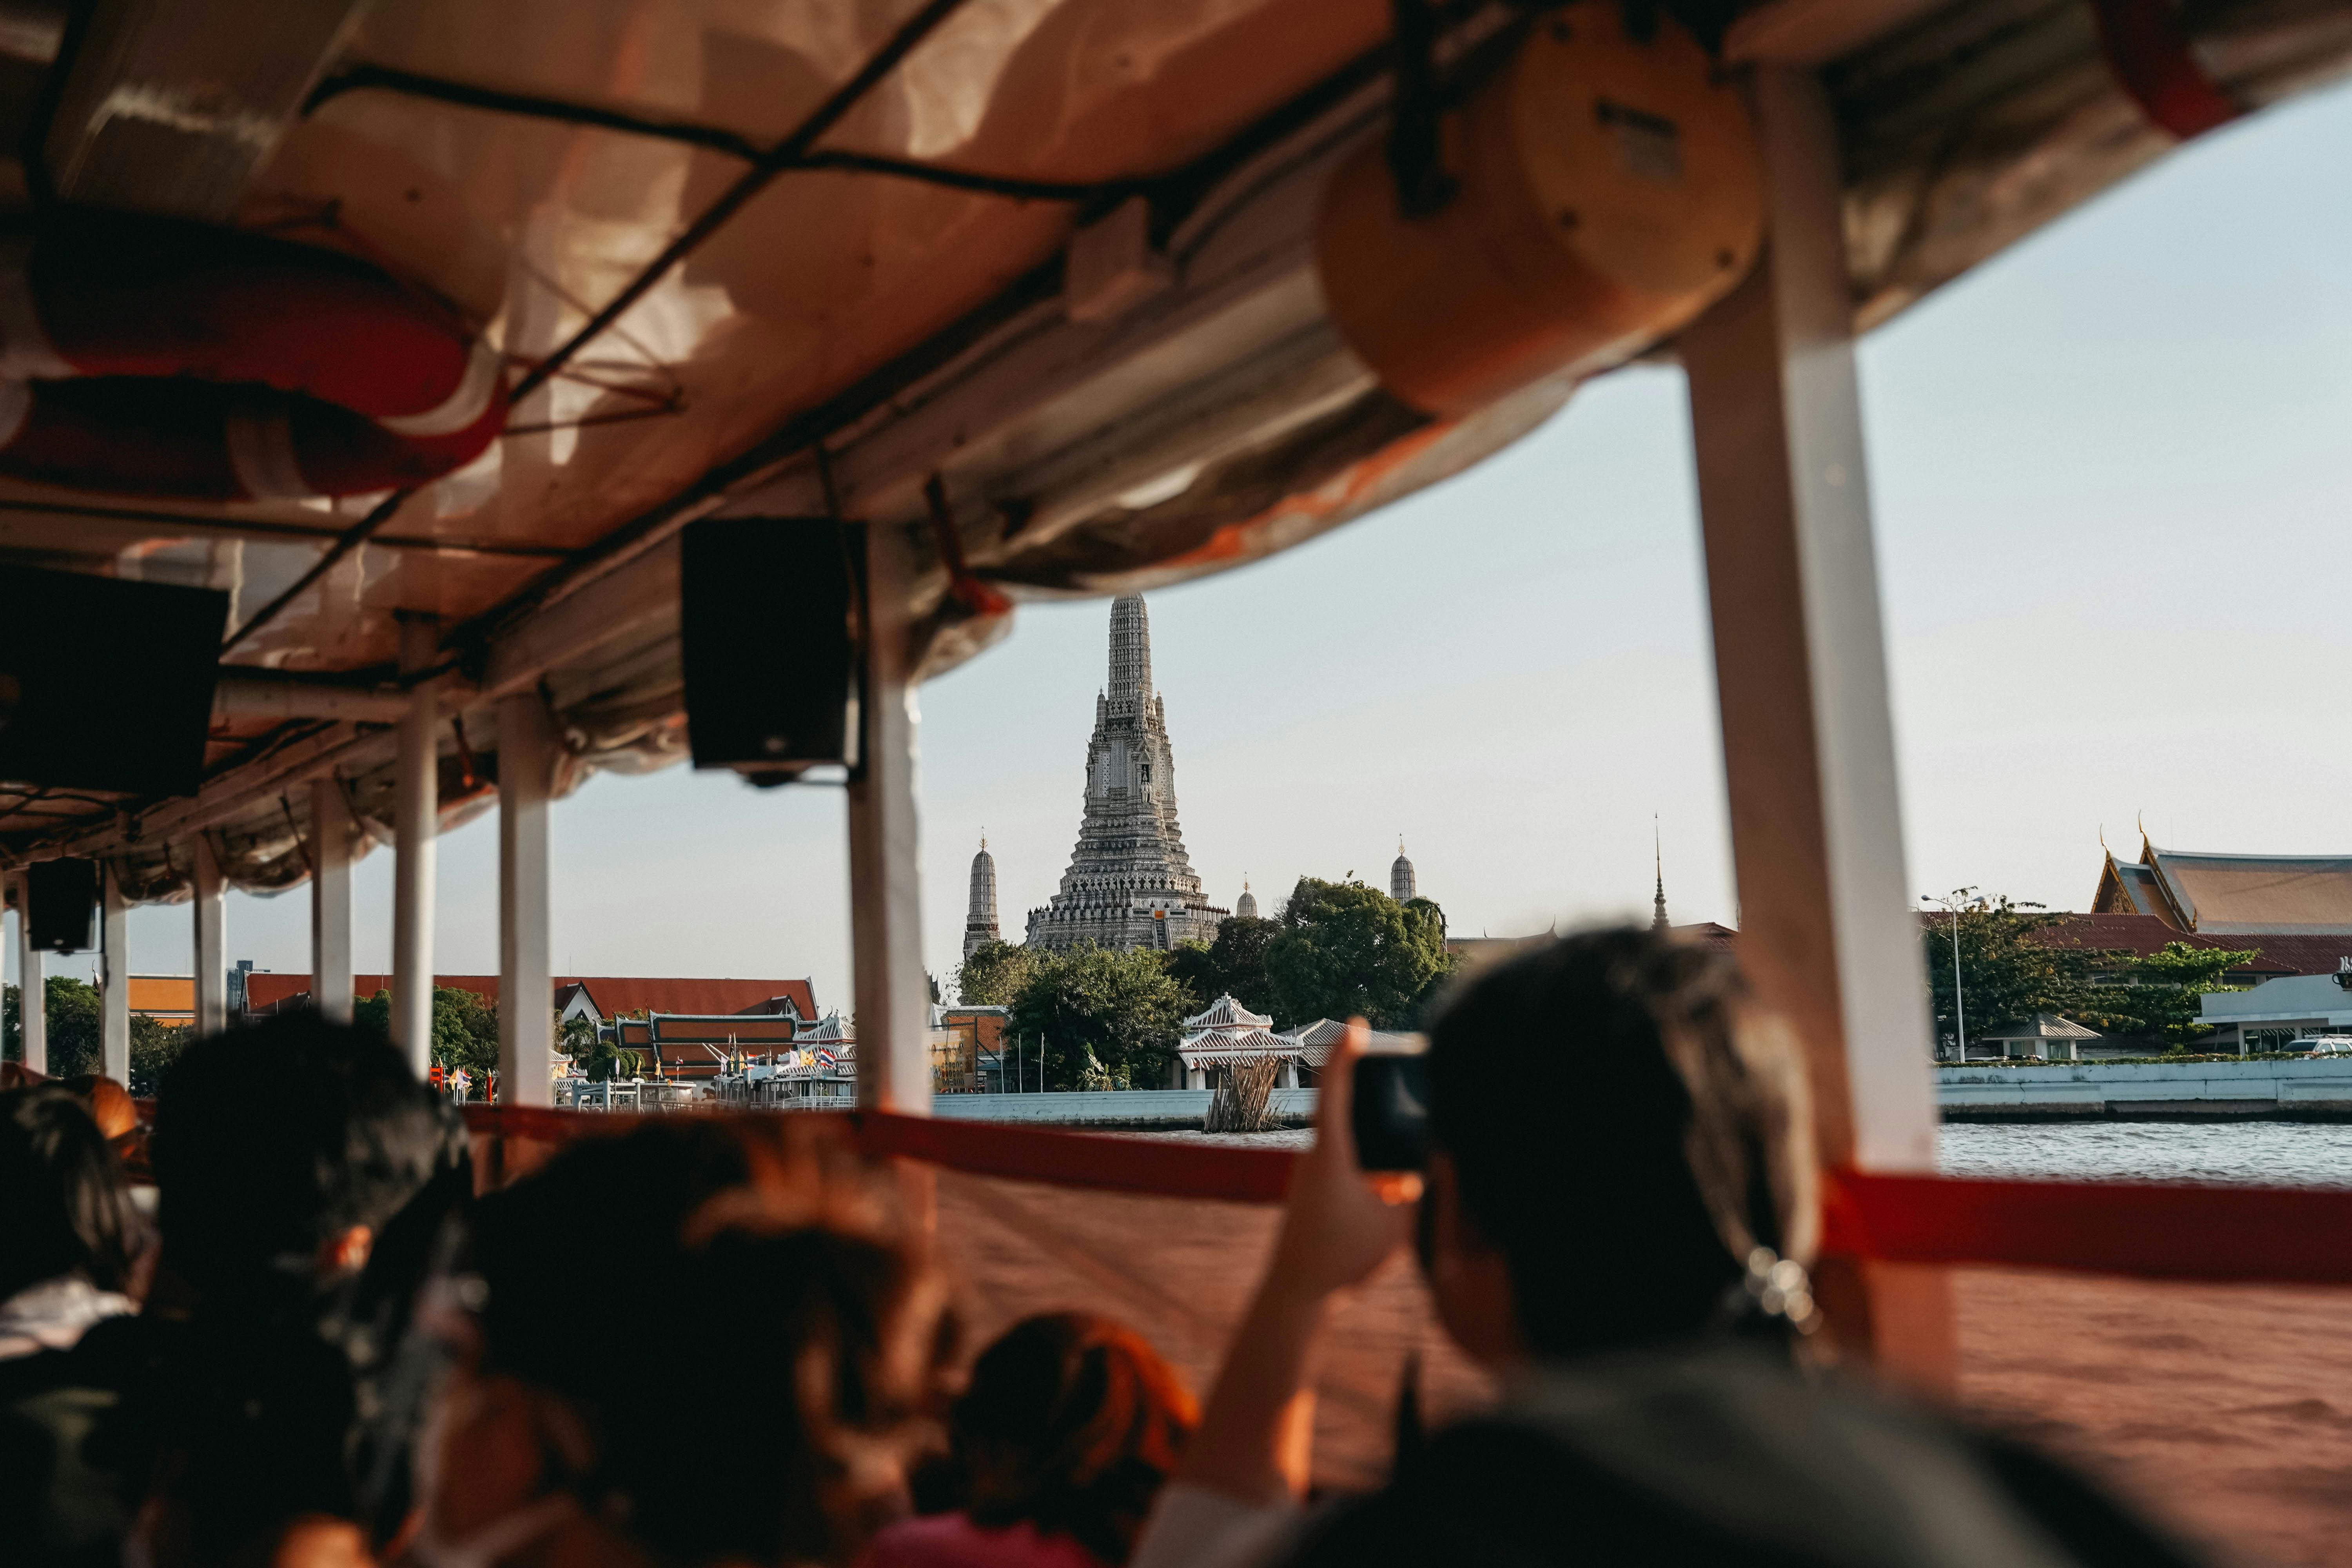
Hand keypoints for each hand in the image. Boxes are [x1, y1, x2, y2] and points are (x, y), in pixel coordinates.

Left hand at [1266, 1019, 1419, 1303]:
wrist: (1296, 1295)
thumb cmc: (1342, 1260)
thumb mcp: (1399, 1226)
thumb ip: (1427, 1194)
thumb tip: (1447, 1165)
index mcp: (1330, 1153)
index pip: (1334, 1088)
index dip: (1345, 1052)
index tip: (1357, 1024)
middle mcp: (1316, 1157)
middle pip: (1345, 1109)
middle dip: (1371, 1090)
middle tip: (1396, 1071)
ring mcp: (1313, 1176)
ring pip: (1350, 1143)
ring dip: (1376, 1138)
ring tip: (1406, 1146)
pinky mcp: (1317, 1195)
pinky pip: (1349, 1168)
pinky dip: (1374, 1168)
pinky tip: (1401, 1187)